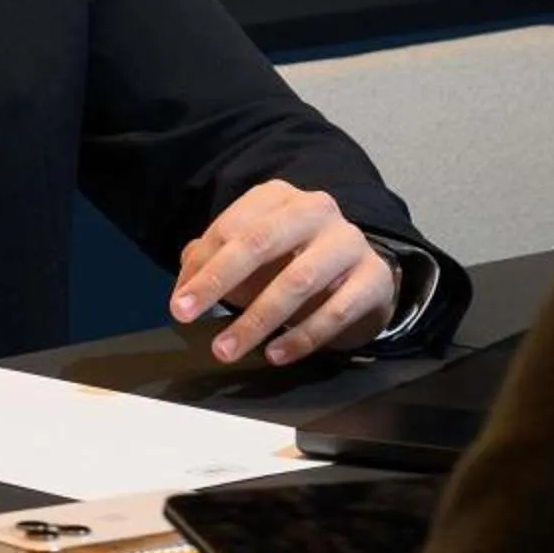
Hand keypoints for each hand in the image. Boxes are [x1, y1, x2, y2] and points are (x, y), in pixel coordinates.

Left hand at [172, 182, 396, 364]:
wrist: (361, 280)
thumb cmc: (292, 264)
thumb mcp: (252, 258)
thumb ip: (214, 261)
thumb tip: (185, 283)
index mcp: (277, 197)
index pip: (231, 228)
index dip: (201, 267)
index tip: (178, 304)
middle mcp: (315, 210)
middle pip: (260, 242)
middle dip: (218, 280)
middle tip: (185, 315)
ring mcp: (349, 241)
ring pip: (297, 280)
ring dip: (256, 319)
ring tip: (227, 349)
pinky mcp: (375, 277)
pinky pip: (336, 311)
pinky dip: (302, 337)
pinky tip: (275, 355)